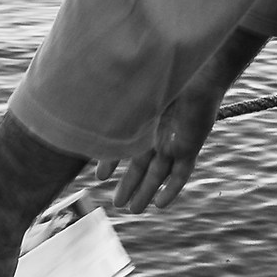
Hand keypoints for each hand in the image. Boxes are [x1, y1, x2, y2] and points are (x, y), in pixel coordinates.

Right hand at [96, 29, 267, 213]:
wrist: (196, 66)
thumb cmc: (162, 72)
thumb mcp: (132, 94)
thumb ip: (114, 108)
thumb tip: (81, 109)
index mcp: (143, 121)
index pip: (124, 148)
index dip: (110, 162)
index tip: (99, 178)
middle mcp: (158, 134)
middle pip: (142, 167)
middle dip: (129, 185)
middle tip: (116, 204)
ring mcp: (175, 141)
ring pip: (159, 174)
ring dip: (146, 192)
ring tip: (133, 210)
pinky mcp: (190, 146)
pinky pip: (181, 173)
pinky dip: (171, 189)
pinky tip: (160, 205)